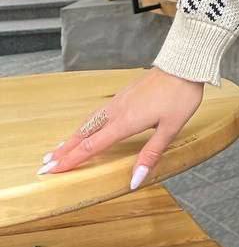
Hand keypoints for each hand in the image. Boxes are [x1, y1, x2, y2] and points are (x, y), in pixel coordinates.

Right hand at [38, 67, 204, 190]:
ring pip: (89, 122)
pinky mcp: (124, 94)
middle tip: (46, 165)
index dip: (70, 160)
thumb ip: (150, 155)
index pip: (91, 146)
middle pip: (84, 134)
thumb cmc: (180, 97)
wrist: (184, 65)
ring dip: (72, 137)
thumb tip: (134, 181)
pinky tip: (87, 126)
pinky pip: (98, 112)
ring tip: (59, 149)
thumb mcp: (170, 129)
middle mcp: (116, 111)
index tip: (52, 171)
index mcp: (124, 122)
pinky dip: (85, 124)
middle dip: (64, 150)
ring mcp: (118, 100)